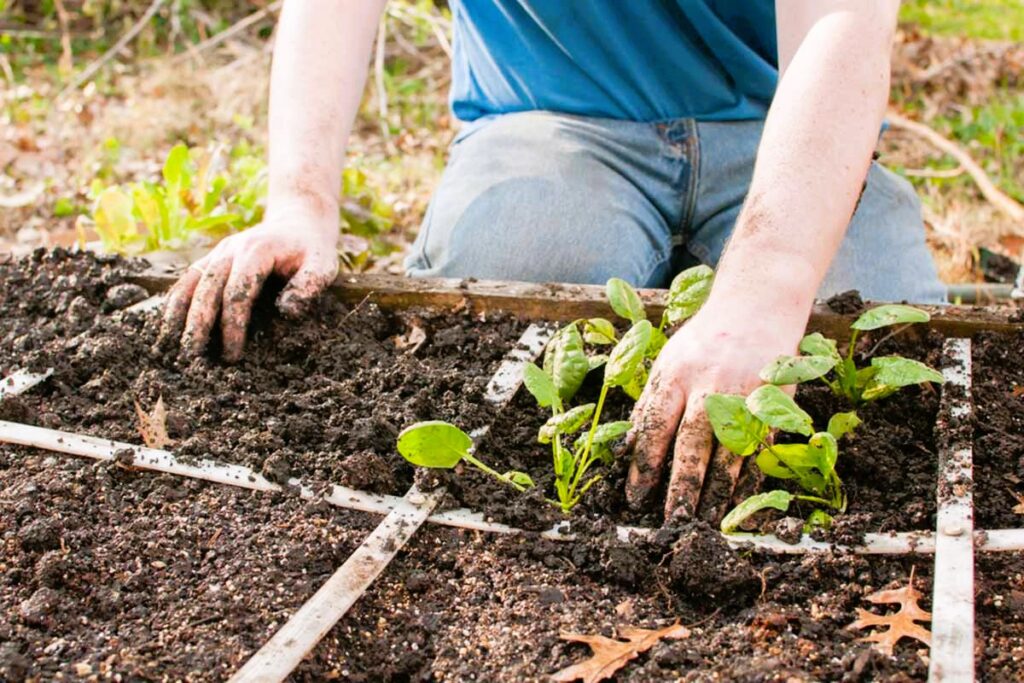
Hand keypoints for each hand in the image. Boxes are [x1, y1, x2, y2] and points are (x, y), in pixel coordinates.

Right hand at [160, 207, 338, 361]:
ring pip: (192, 281)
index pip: (238, 292)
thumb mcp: (323, 265)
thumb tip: (286, 312)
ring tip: (170, 341)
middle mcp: (232, 249)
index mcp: (257, 251)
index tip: (232, 353)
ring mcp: (219, 251)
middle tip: (193, 354)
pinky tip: (168, 322)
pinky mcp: (214, 257)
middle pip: (208, 288)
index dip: (232, 324)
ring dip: (180, 311)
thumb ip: (309, 286)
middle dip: (199, 322)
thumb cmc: (313, 249)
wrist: (299, 221)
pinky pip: (190, 277)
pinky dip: (177, 299)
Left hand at [625, 304, 805, 520]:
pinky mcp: (774, 406)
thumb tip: (627, 450)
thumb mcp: (668, 362)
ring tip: (704, 524)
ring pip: (730, 454)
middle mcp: (711, 386)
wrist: (758, 307)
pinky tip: (738, 506)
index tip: (634, 497)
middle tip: (672, 521)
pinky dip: (749, 482)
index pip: (656, 426)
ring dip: (716, 493)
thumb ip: (651, 404)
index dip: (644, 464)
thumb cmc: (704, 342)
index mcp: (677, 375)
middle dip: (682, 486)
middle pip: (694, 444)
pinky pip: (759, 451)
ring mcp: (746, 397)